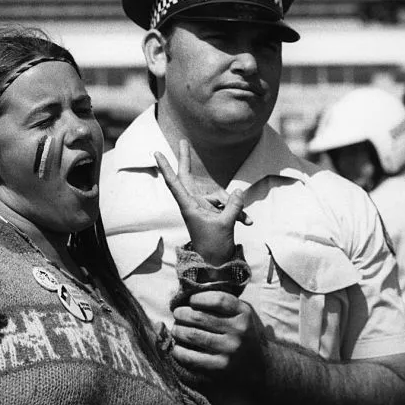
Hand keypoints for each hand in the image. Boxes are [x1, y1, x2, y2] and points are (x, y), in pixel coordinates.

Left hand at [154, 139, 250, 263]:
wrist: (216, 264)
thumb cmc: (214, 246)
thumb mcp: (225, 225)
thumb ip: (232, 206)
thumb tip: (239, 191)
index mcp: (188, 206)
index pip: (174, 183)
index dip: (166, 168)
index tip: (156, 153)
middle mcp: (193, 203)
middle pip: (188, 177)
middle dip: (186, 159)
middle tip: (182, 141)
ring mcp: (203, 206)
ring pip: (218, 195)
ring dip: (232, 206)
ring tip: (244, 221)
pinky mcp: (214, 211)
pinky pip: (227, 205)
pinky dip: (238, 213)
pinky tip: (247, 222)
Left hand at [171, 290, 266, 383]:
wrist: (259, 369)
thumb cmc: (243, 336)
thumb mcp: (241, 315)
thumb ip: (223, 303)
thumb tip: (190, 293)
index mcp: (244, 314)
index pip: (218, 299)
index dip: (198, 298)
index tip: (191, 300)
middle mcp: (239, 331)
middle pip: (198, 317)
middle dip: (181, 314)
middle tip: (177, 314)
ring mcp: (229, 350)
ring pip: (192, 335)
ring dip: (177, 330)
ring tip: (176, 329)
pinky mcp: (220, 367)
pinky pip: (190, 357)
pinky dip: (178, 351)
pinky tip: (177, 347)